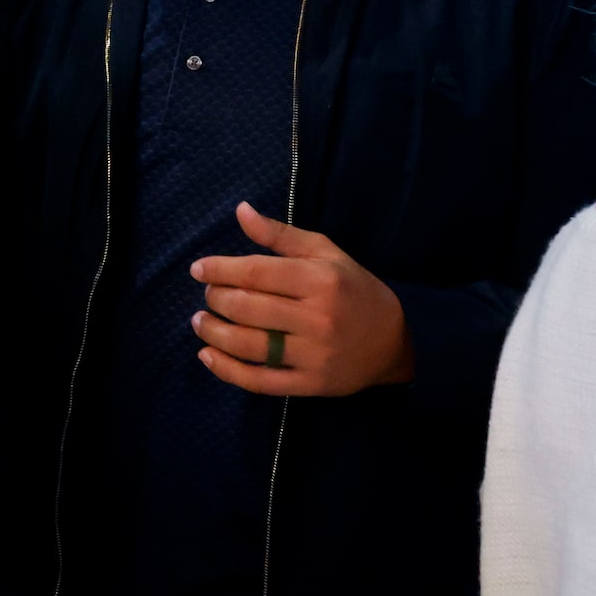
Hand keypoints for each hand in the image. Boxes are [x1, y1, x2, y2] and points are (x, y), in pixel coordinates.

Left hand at [188, 201, 413, 396]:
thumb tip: (240, 211)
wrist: (396, 340)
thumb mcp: (325, 253)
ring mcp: (313, 354)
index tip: (198, 269)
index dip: (220, 269)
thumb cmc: (354, 289)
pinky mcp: (310, 384)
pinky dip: (227, 370)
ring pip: (248, 345)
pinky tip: (207, 355)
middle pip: (247, 308)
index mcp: (319, 280)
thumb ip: (280, 234)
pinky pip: (259, 381)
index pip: (256, 272)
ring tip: (200, 322)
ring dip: (213, 333)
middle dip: (216, 299)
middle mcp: (316, 317)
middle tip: (208, 295)